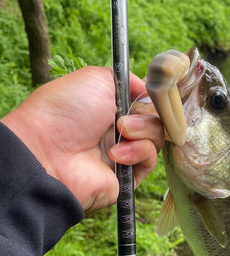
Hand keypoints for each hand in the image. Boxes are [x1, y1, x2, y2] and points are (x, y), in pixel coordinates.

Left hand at [1, 66, 164, 211]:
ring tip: (118, 133)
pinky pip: (150, 160)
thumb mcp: (95, 79)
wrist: (48, 151)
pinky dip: (137, 152)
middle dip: (145, 116)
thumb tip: (147, 88)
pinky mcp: (128, 176)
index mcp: (110, 106)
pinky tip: (115, 155)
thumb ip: (126, 78)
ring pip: (156, 138)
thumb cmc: (65, 111)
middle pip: (156, 119)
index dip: (151, 99)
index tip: (149, 96)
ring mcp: (124, 153)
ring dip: (141, 132)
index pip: (146, 101)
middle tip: (121, 120)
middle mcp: (118, 130)